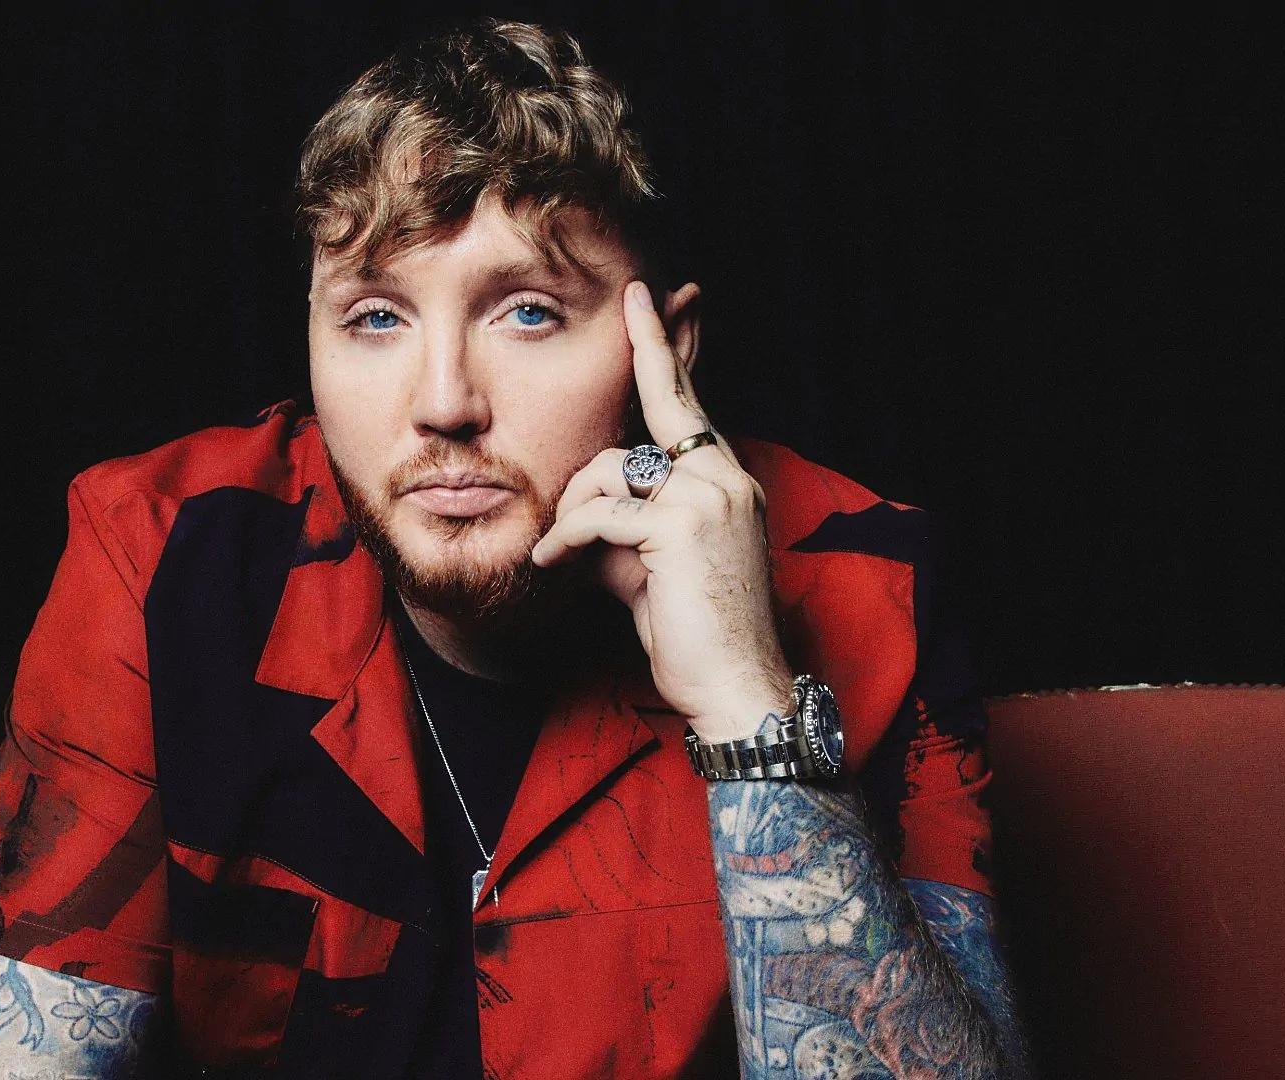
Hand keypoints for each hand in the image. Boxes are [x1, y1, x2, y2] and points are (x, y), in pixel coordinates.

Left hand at [531, 280, 795, 741]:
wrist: (733, 687)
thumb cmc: (690, 633)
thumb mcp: (645, 565)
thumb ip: (618, 522)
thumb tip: (577, 511)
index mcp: (725, 481)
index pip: (687, 403)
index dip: (662, 349)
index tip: (645, 298)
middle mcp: (724, 477)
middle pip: (654, 411)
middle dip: (640, 356)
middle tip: (628, 306)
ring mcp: (708, 497)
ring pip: (608, 467)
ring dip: (571, 508)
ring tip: (562, 549)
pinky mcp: (681, 526)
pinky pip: (598, 512)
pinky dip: (566, 537)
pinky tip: (551, 560)